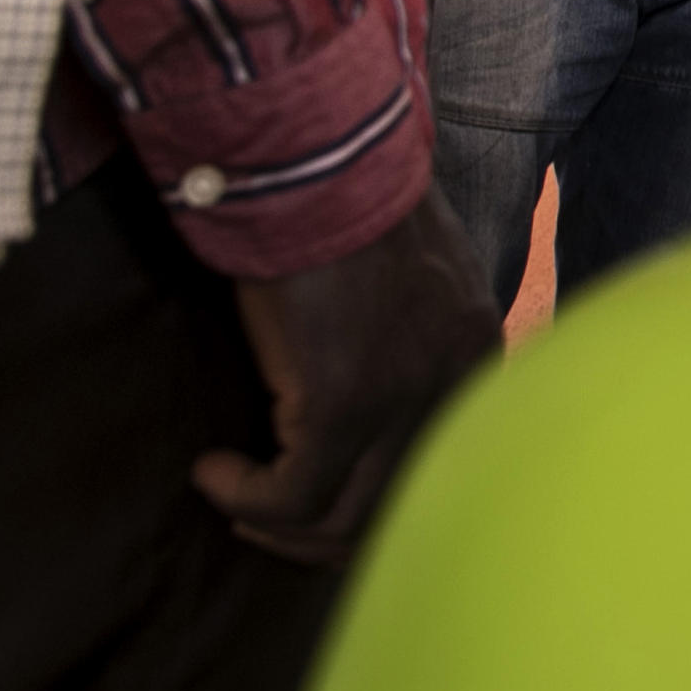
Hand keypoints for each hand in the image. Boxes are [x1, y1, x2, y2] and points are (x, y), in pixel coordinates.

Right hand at [192, 183, 497, 564]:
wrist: (318, 161)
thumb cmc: (347, 199)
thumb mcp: (414, 267)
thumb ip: (416, 325)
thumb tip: (378, 371)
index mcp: (477, 350)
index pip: (444, 461)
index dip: (381, 494)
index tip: (326, 494)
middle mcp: (453, 383)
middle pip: (399, 503)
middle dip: (330, 530)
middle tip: (271, 521)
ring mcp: (401, 399)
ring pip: (344, 515)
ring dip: (281, 524)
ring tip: (237, 499)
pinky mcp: (340, 403)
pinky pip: (292, 494)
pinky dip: (246, 497)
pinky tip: (212, 472)